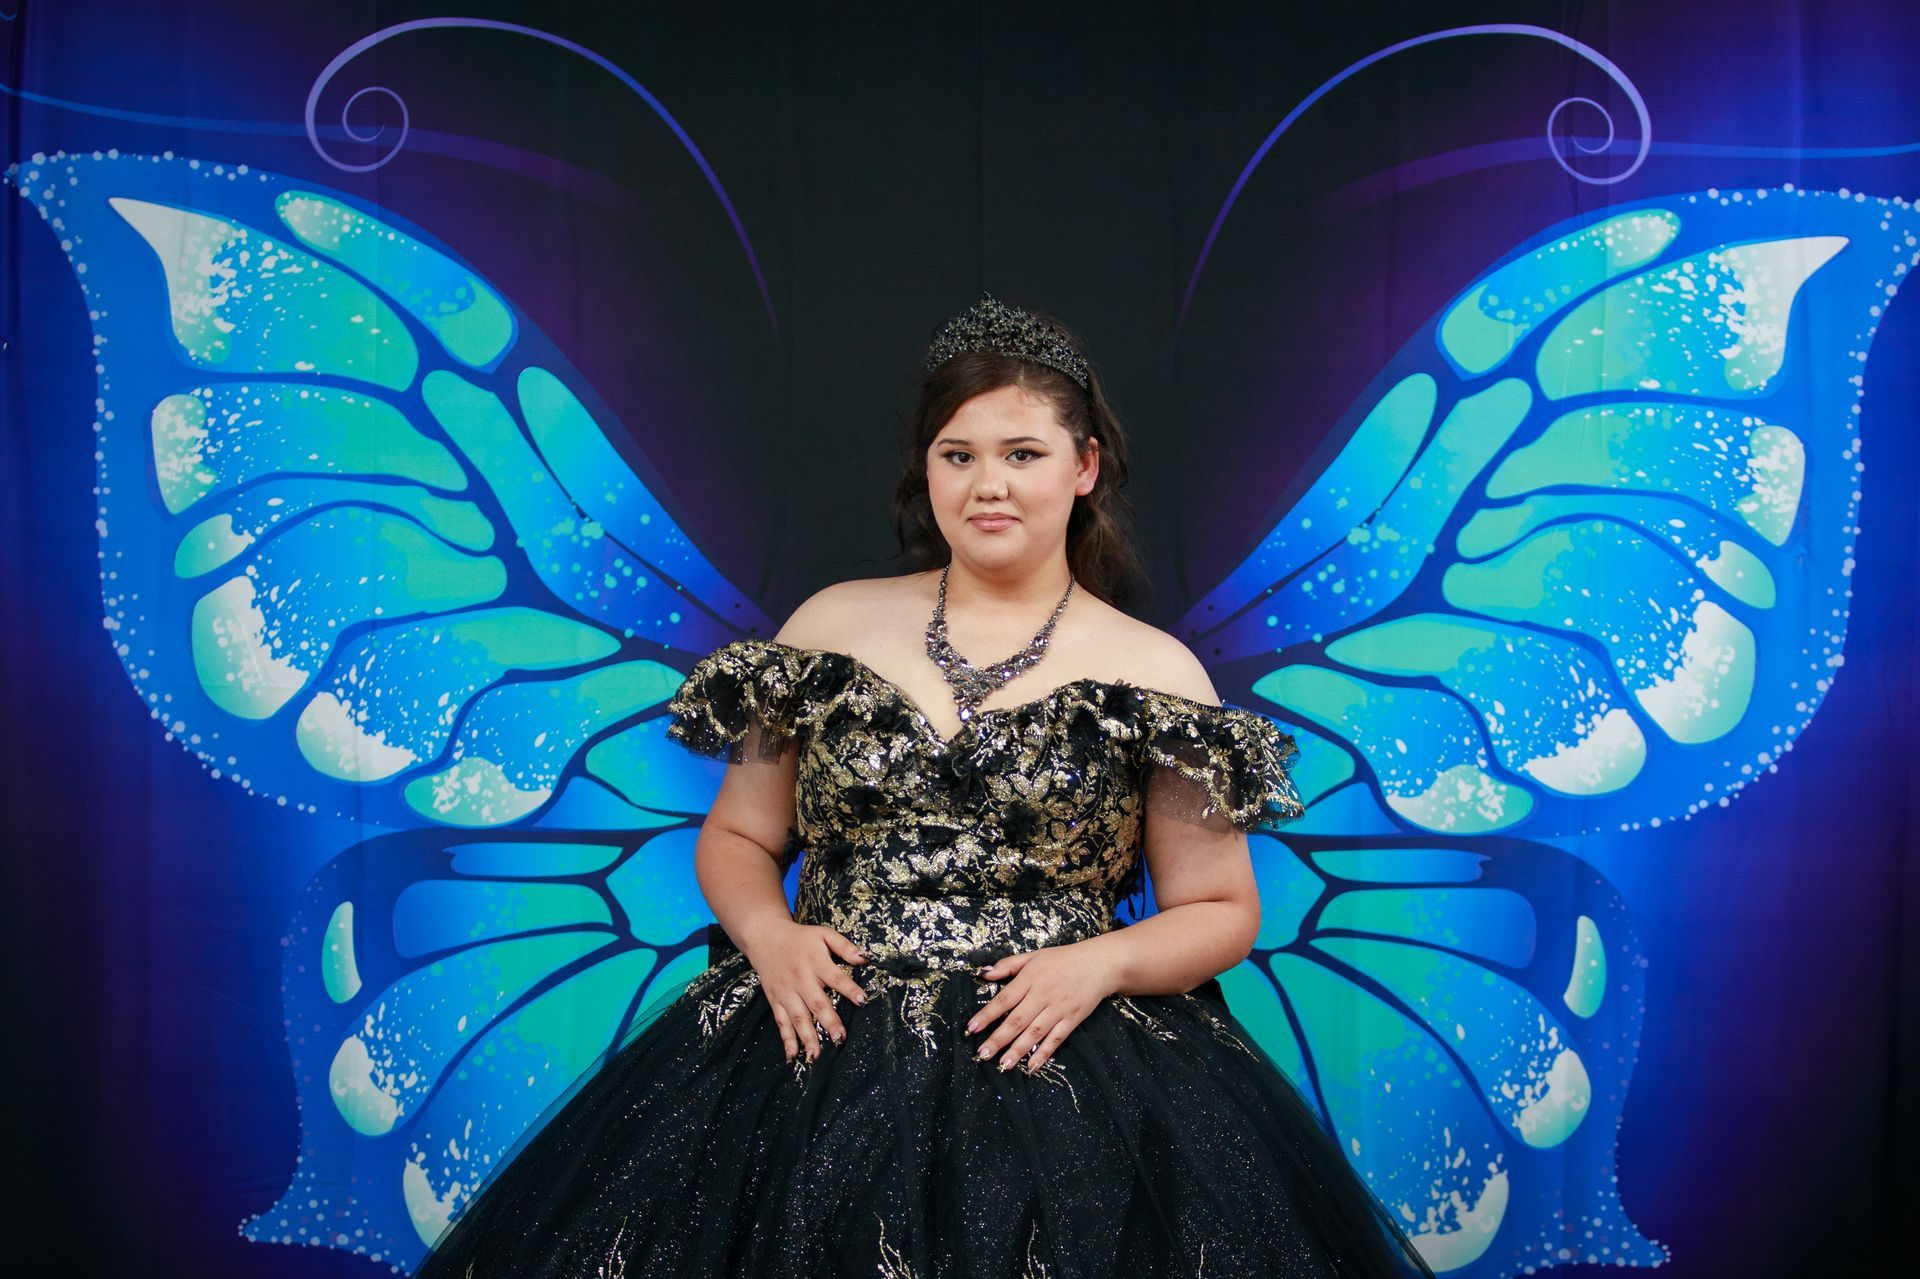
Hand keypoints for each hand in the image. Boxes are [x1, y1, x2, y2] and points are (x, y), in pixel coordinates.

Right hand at [738, 920, 868, 1061]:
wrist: (764, 936)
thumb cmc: (800, 938)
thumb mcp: (823, 934)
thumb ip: (844, 946)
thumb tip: (865, 958)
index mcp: (815, 962)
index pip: (835, 977)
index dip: (849, 989)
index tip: (862, 1000)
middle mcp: (800, 979)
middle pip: (816, 1003)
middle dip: (828, 1022)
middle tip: (839, 1038)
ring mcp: (786, 992)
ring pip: (798, 1017)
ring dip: (807, 1037)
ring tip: (817, 1055)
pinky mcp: (775, 1000)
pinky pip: (781, 1022)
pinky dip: (786, 1039)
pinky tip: (793, 1055)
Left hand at [965, 941, 1119, 1073]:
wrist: (1098, 964)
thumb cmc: (1062, 959)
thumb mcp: (1033, 956)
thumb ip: (1008, 965)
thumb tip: (984, 974)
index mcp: (1030, 979)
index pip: (1004, 999)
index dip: (987, 1015)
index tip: (971, 1028)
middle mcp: (1042, 995)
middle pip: (1017, 1020)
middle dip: (998, 1039)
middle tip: (982, 1054)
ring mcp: (1058, 1009)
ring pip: (1035, 1033)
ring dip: (1017, 1050)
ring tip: (1003, 1065)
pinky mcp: (1072, 1020)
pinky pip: (1056, 1040)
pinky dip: (1043, 1054)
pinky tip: (1031, 1067)